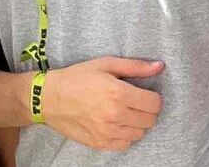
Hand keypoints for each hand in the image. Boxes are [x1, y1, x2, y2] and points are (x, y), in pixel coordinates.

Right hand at [40, 56, 164, 150]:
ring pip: (140, 133)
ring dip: (136, 123)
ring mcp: (107, 132)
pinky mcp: (100, 143)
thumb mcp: (106, 64)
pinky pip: (126, 144)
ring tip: (123, 112)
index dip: (153, 97)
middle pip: (150, 120)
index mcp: (118, 93)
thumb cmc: (77, 77)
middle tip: (134, 102)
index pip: (154, 103)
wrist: (48, 98)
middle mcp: (115, 115)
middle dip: (146, 110)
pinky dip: (125, 135)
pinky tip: (116, 123)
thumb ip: (135, 66)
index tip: (144, 93)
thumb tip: (159, 67)